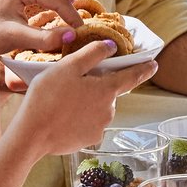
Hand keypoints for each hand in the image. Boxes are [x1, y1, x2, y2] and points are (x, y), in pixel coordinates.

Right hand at [17, 40, 157, 154]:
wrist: (33, 135)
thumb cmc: (47, 97)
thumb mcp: (68, 67)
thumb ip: (92, 54)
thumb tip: (111, 46)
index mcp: (106, 90)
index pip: (132, 76)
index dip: (143, 69)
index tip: (153, 64)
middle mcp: (109, 110)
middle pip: (108, 93)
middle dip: (97, 87)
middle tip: (74, 84)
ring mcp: (100, 127)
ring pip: (98, 109)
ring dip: (87, 103)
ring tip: (63, 101)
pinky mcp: (89, 140)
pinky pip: (88, 124)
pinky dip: (79, 118)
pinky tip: (62, 116)